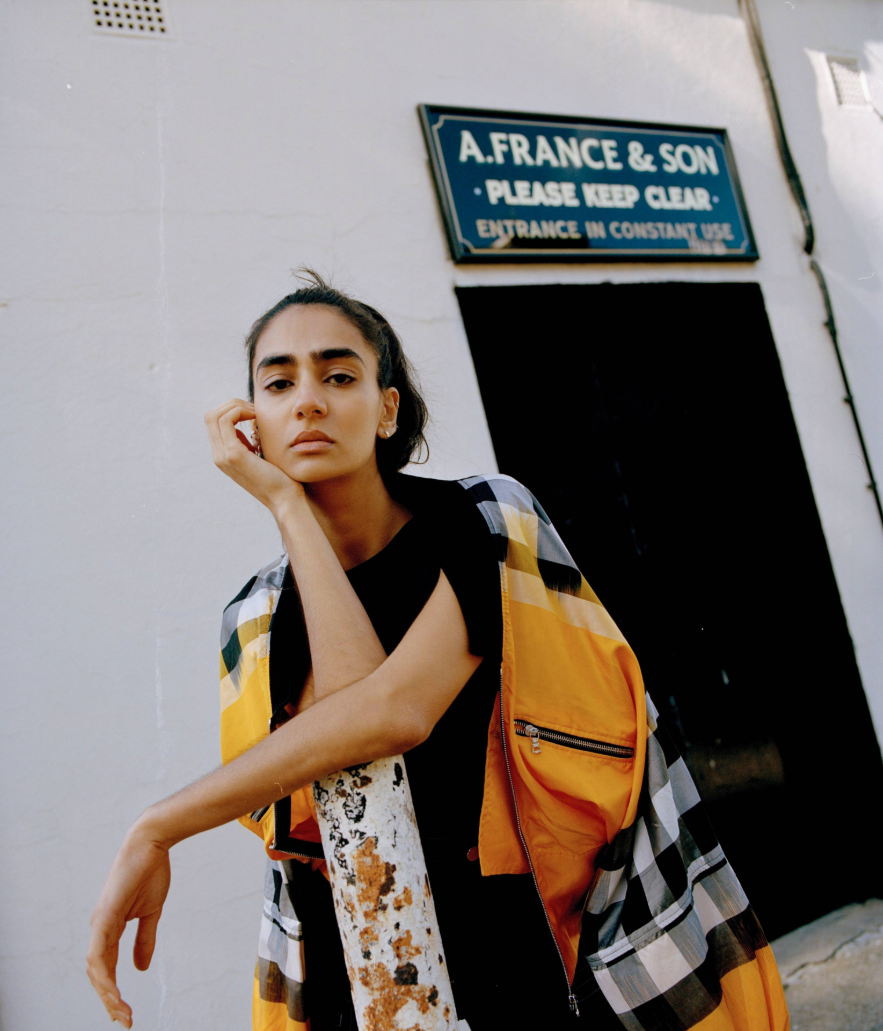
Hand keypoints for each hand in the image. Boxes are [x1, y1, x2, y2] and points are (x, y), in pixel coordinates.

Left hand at [86, 822, 171, 1027]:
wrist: (151, 844)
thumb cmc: (150, 871)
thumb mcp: (150, 913)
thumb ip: (144, 940)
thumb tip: (140, 968)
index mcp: (110, 926)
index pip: (107, 967)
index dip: (114, 990)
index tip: (127, 1011)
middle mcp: (100, 927)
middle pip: (97, 973)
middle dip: (109, 1000)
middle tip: (124, 1020)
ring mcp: (99, 922)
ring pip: (95, 968)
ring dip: (106, 993)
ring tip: (121, 1012)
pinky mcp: (104, 916)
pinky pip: (99, 953)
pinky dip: (104, 975)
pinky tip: (112, 990)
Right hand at [204, 399, 304, 514]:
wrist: (285, 498)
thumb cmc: (278, 477)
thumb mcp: (258, 454)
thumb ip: (247, 442)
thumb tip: (247, 422)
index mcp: (223, 455)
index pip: (213, 421)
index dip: (232, 410)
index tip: (253, 412)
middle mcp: (218, 456)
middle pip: (210, 416)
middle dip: (232, 404)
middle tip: (255, 409)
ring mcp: (223, 456)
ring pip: (215, 415)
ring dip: (237, 406)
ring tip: (256, 412)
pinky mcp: (234, 455)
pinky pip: (226, 420)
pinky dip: (241, 411)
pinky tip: (257, 417)